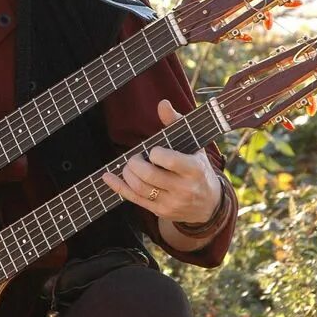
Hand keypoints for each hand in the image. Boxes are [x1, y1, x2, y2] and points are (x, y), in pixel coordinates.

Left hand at [102, 99, 221, 223]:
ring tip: (129, 165)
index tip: (153, 150)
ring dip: (127, 174)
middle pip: (150, 176)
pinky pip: (135, 200)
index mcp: (194, 170)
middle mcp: (184, 189)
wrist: (209, 204)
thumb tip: (162, 104)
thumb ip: (176, 123)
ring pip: (141, 189)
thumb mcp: (193, 145)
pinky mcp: (161, 211)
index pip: (169, 161)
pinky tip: (107, 177)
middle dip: (135, 163)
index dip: (155, 153)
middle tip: (135, 157)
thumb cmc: (197, 167)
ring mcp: (172, 203)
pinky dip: (119, 187)